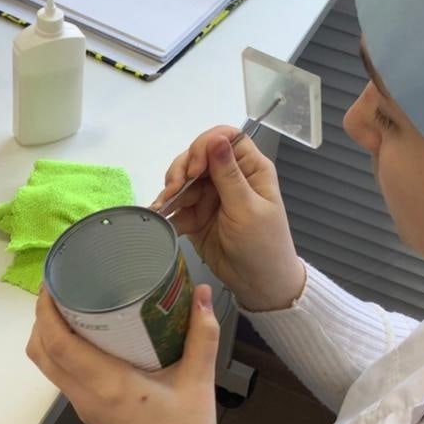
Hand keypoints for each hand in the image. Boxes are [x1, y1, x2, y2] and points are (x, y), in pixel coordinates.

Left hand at [26, 283, 221, 423]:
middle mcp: (86, 396)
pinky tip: (87, 335)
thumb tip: (204, 292)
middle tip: (58, 287)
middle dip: (41, 318)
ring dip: (48, 336)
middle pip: (41, 353)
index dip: (46, 310)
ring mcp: (84, 408)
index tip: (51, 281)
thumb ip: (202, 335)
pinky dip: (61, 353)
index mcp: (107, 385)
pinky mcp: (90, 414)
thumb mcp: (199, 382)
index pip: (58, 343)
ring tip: (69, 306)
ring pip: (48, 367)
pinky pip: (62, 377)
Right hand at [153, 127, 305, 311]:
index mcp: (250, 169)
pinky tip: (160, 216)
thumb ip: (228, 175)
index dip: (205, 145)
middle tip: (173, 191)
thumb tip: (216, 138)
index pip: (225, 138)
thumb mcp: (247, 209)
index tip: (195, 169)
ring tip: (163, 207)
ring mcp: (211, 195)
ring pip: (183, 178)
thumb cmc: (263, 246)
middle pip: (197, 156)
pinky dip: (167, 208)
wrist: (258, 285)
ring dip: (170, 190)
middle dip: (182, 170)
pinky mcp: (196, 214)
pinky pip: (177, 203)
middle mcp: (229, 176)